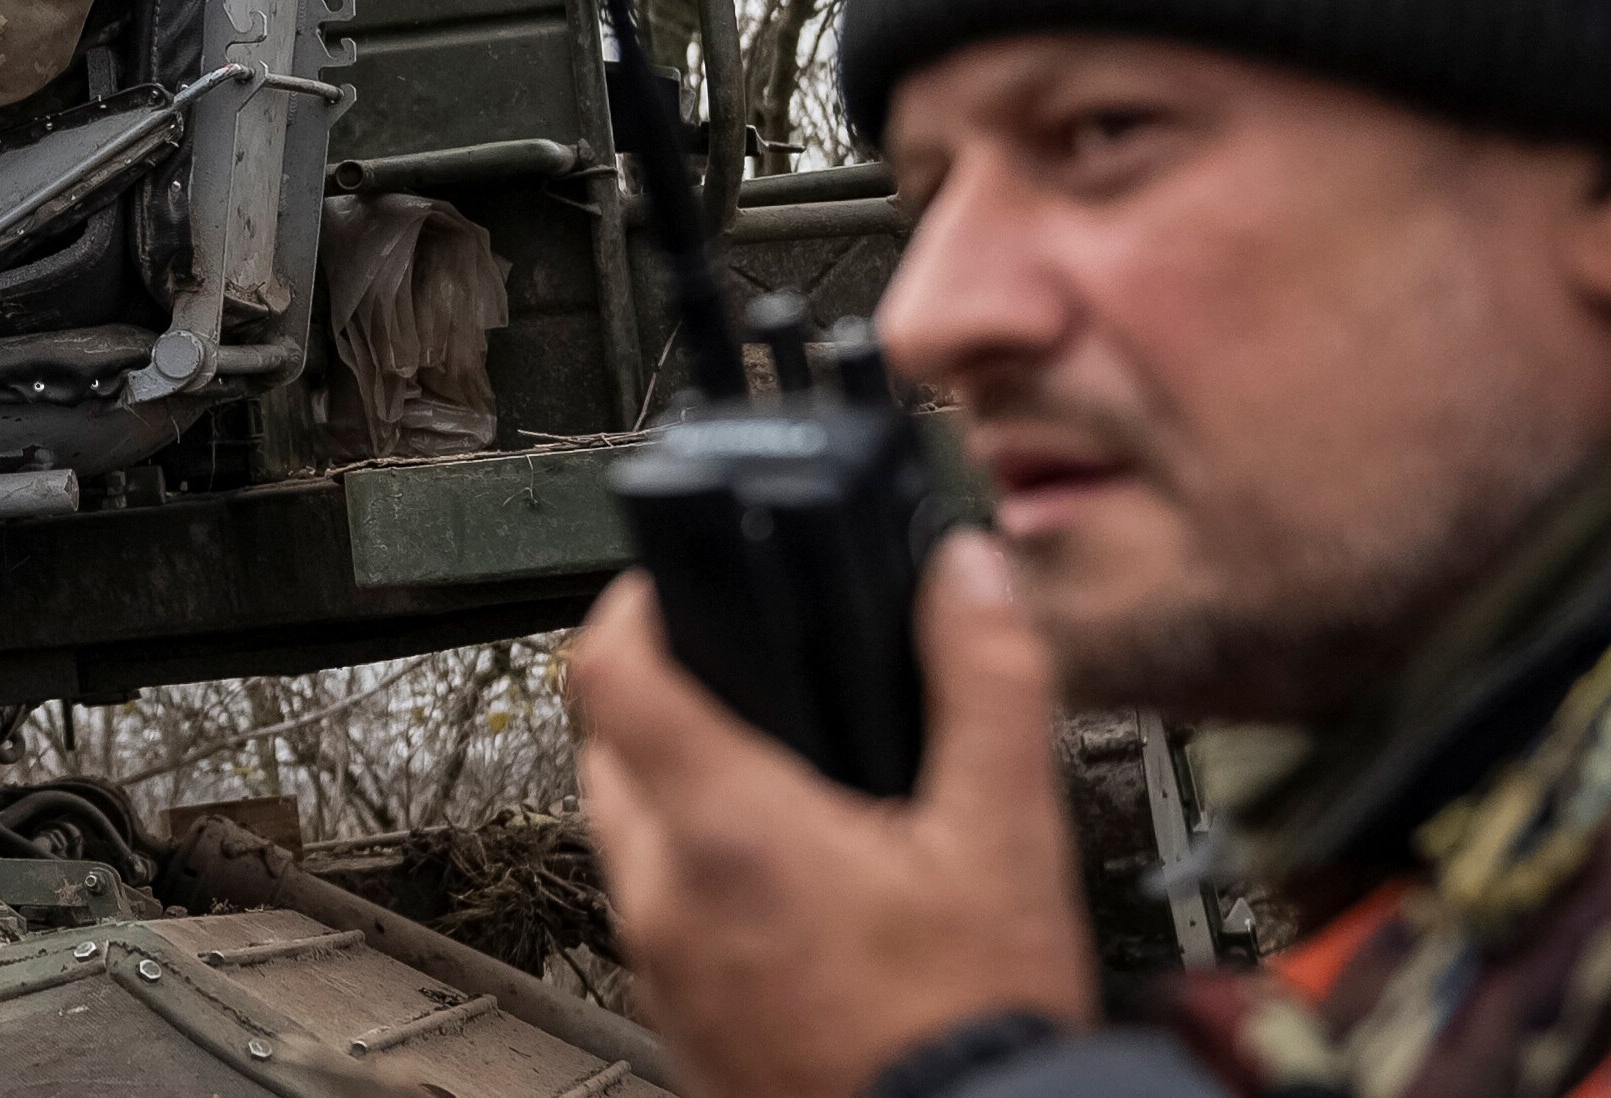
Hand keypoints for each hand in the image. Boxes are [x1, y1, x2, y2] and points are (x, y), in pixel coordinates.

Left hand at [568, 533, 1096, 1097]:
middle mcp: (667, 900)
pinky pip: (656, 915)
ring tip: (772, 773)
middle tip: (735, 674)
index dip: (629, 605)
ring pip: (627, 838)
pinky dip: (694, 875)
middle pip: (605, 750)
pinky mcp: (682, 1022)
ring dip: (674, 789)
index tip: (668, 583)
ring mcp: (663, 969)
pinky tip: (780, 882)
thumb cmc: (969, 1033)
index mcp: (726, 832)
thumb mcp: (1006, 839)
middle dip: (658, 696)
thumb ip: (985, 686)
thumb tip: (963, 577)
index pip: (609, 673)